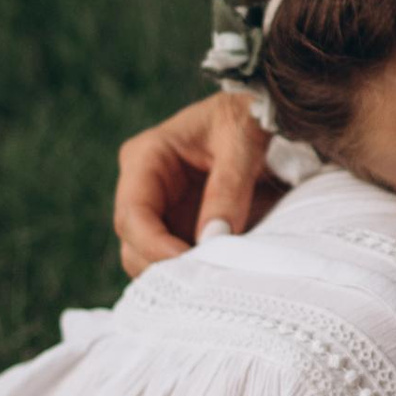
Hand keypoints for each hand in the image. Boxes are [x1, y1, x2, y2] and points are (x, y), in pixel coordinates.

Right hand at [112, 89, 275, 272]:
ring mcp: (160, 210)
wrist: (262, 115)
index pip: (133, 214)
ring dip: (180, 274)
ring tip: (217, 279)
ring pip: (150, 259)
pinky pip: (175, 260)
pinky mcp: (179, 226)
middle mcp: (143, 187)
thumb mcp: (242, 144)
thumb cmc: (247, 117)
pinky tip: (219, 274)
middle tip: (207, 280)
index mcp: (146, 157)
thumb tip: (213, 238)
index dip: (155, 246)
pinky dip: (194, 272)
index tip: (191, 264)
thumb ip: (228, 189)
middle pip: (133, 244)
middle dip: (164, 266)